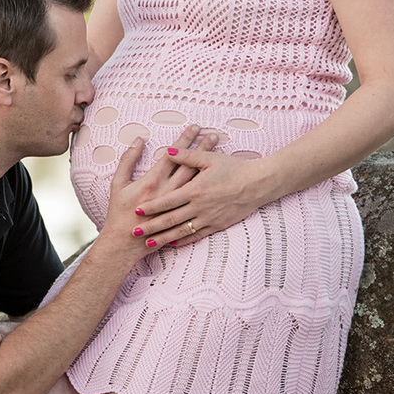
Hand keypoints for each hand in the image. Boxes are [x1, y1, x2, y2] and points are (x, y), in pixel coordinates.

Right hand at [99, 126, 216, 254]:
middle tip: (214, 135)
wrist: (125, 243)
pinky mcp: (182, 218)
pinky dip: (207, 187)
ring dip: (208, 166)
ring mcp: (177, 207)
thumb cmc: (119, 212)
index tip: (195, 127)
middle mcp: (168, 192)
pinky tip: (215, 177)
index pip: (174, 155)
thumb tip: (139, 140)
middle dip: (202, 148)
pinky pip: (199, 200)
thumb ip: (128, 160)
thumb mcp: (118, 183)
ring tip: (219, 152)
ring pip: (197, 181)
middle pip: (190, 165)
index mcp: (153, 182)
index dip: (185, 140)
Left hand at [134, 147, 271, 245]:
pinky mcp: (217, 225)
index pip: (168, 201)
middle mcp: (199, 207)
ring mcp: (208, 218)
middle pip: (170, 219)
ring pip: (182, 231)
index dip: (151, 206)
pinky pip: (197, 235)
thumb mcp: (209, 159)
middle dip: (152, 226)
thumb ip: (186, 156)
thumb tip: (166, 150)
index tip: (137, 211)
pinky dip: (183, 240)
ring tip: (149, 243)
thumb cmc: (233, 168)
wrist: (257, 184)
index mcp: (195, 190)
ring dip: (164, 237)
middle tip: (135, 232)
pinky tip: (173, 243)